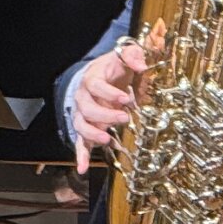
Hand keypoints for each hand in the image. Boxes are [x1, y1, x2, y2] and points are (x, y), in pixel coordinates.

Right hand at [70, 36, 151, 171]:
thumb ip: (132, 55)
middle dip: (105, 114)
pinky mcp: (87, 129)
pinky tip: (83, 168)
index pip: (94, 85)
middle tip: (124, 117)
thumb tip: (141, 64)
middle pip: (86, 108)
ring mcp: (83, 115)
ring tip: (108, 138)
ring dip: (93, 133)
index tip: (125, 98)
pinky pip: (80, 143)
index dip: (108, 93)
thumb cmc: (114, 69)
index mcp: (91, 79)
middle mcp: (83, 98)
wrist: (100, 77)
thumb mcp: (123, 56)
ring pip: (81, 126)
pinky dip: (81, 155)